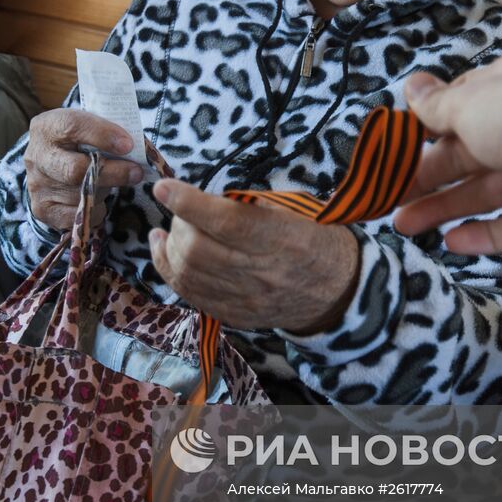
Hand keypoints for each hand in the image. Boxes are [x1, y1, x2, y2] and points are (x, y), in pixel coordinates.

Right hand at [24, 109, 144, 230]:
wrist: (51, 163)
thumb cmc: (77, 143)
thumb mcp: (87, 128)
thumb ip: (107, 134)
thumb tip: (139, 151)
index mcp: (47, 127)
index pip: (72, 127)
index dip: (102, 135)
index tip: (128, 145)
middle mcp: (36, 156)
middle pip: (75, 170)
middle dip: (112, 172)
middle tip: (136, 172)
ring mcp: (36, 185)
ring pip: (80, 195)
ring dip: (104, 191)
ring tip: (109, 183)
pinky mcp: (42, 209)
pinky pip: (77, 216)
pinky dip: (95, 210)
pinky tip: (97, 200)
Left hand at [148, 179, 359, 333]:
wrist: (338, 291)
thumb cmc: (316, 237)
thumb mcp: (296, 209)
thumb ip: (251, 203)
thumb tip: (205, 195)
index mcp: (284, 239)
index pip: (227, 222)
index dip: (190, 204)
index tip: (165, 186)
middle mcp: (264, 273)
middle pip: (199, 251)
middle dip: (178, 225)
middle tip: (179, 210)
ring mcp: (248, 300)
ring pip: (189, 275)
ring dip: (168, 248)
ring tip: (166, 229)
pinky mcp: (236, 315)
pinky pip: (191, 295)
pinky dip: (170, 271)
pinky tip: (163, 249)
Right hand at [393, 53, 501, 253]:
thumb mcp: (469, 103)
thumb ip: (437, 105)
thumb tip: (412, 86)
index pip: (461, 104)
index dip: (428, 124)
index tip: (395, 144)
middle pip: (465, 155)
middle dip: (425, 175)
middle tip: (386, 194)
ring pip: (481, 193)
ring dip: (442, 207)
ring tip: (402, 224)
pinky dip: (480, 235)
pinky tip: (449, 242)